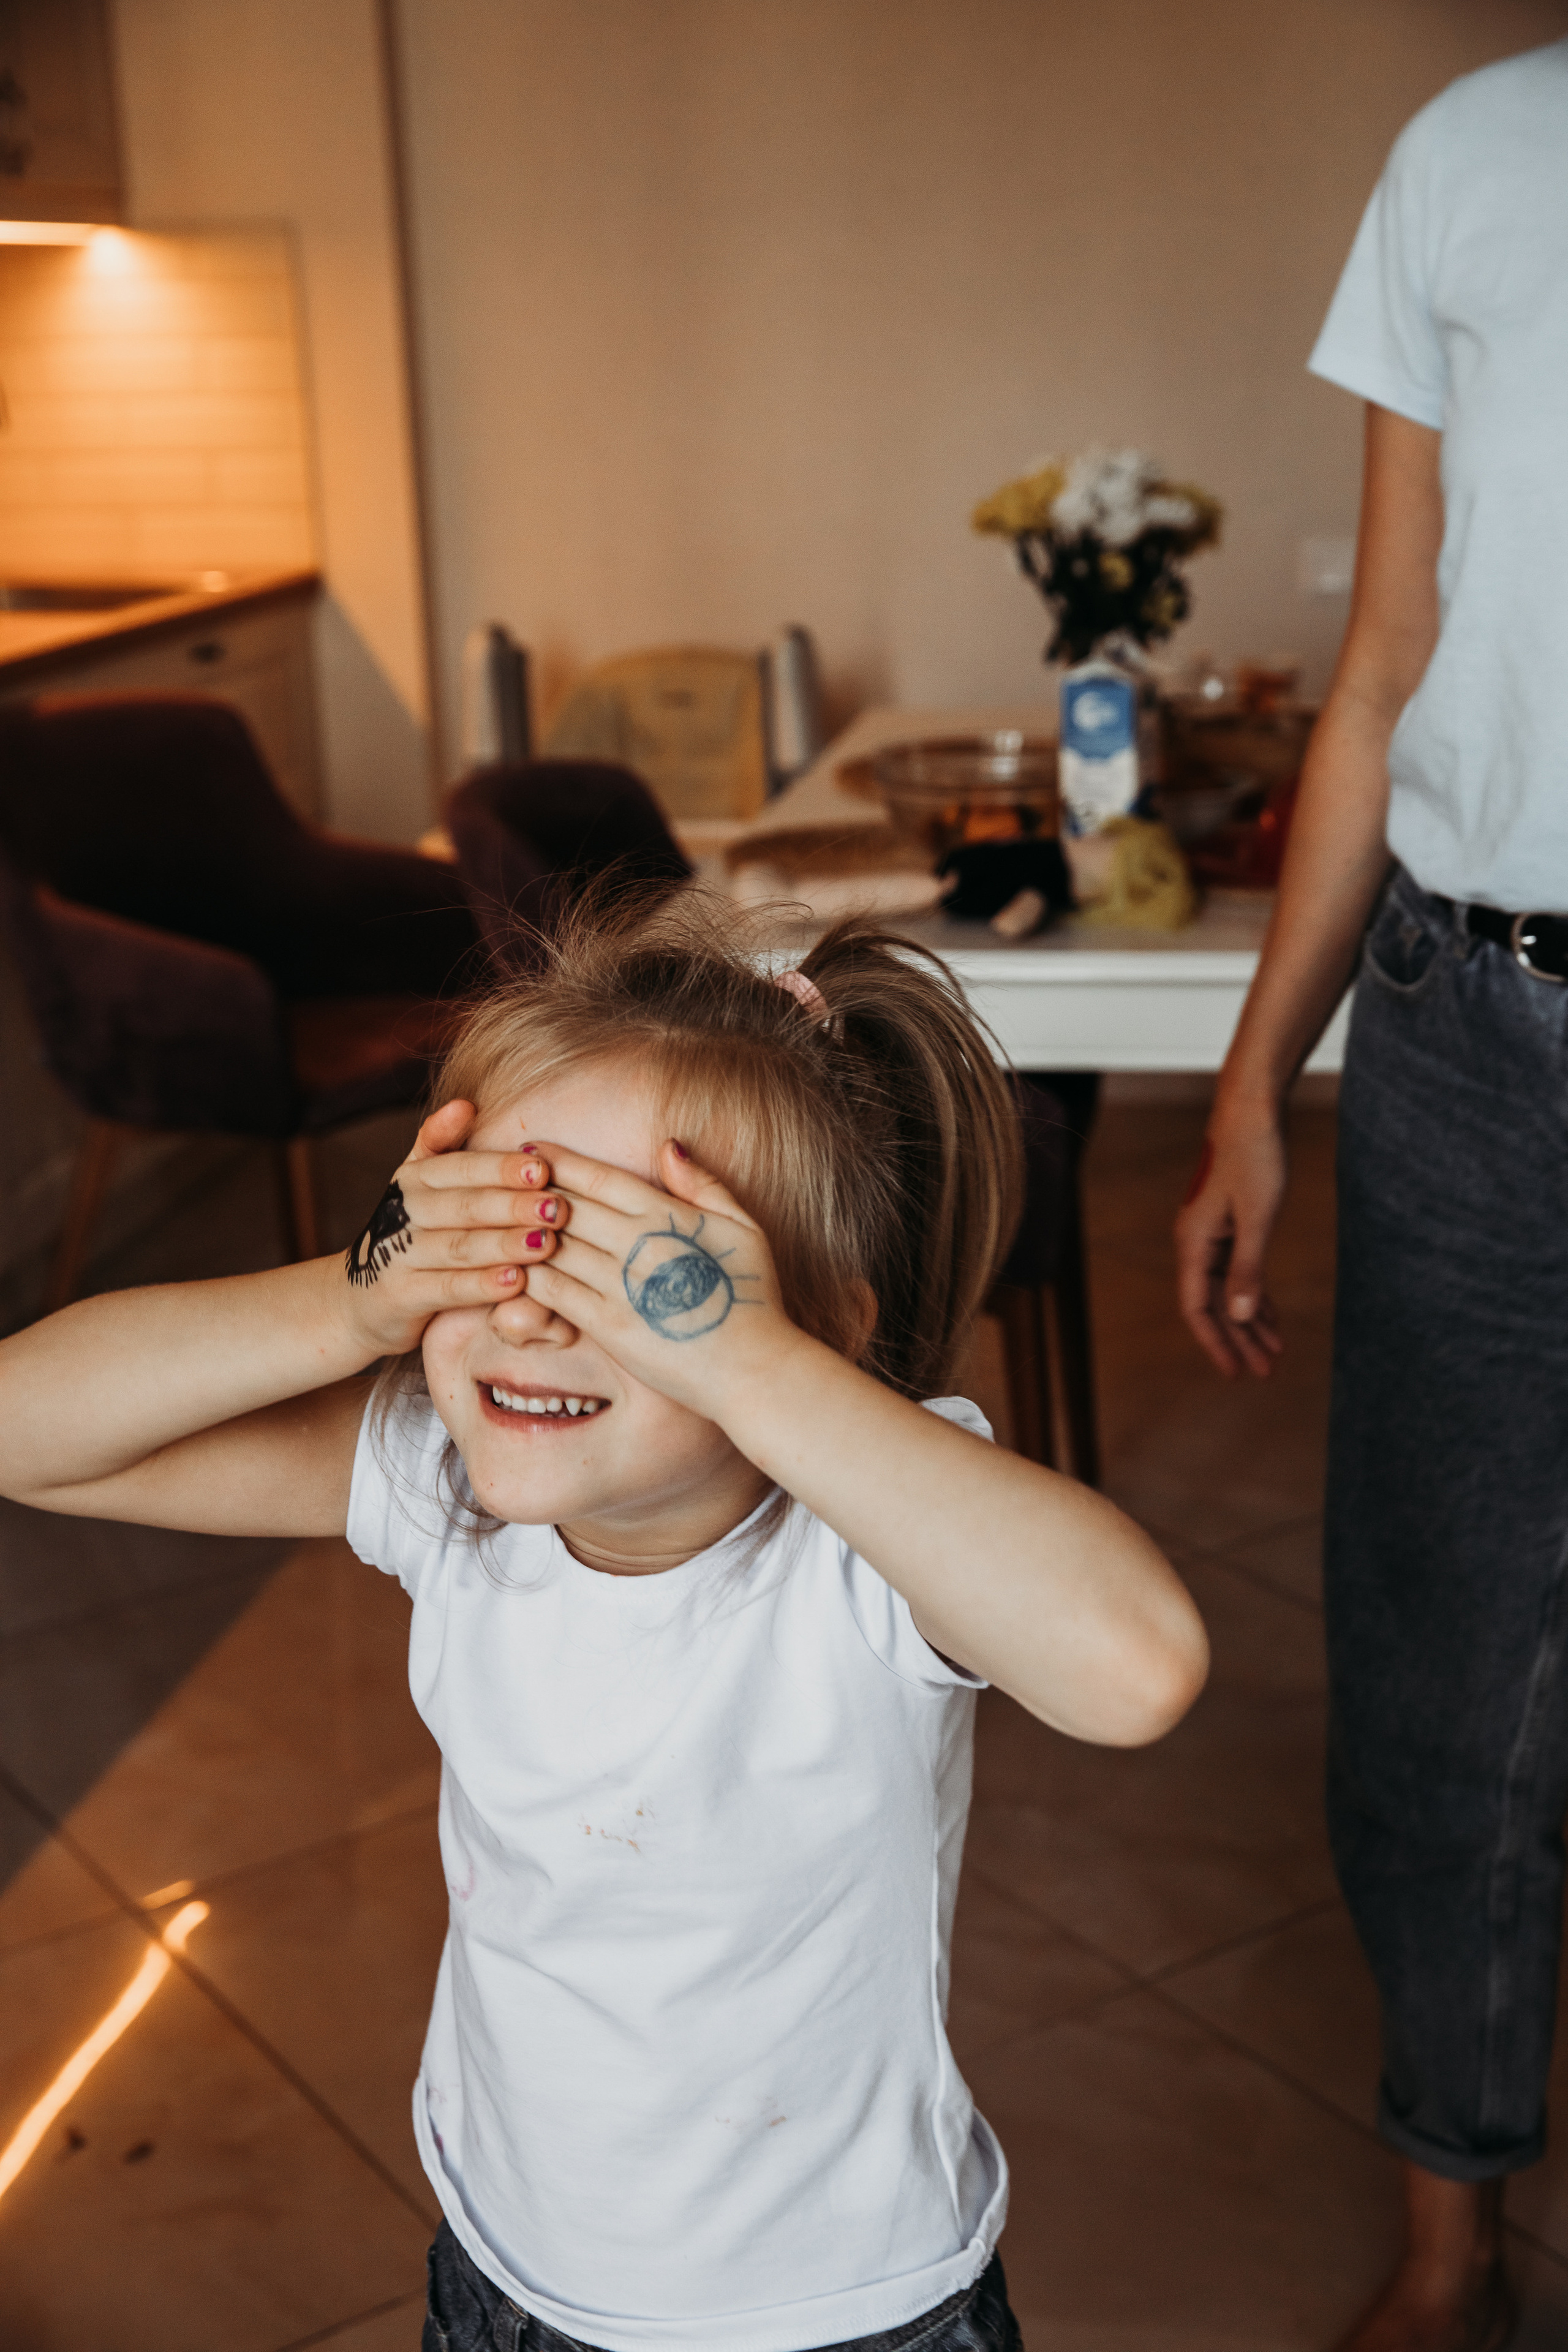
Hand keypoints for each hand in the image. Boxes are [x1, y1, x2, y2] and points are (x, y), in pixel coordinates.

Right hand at [336, 1100, 557, 1356]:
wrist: (358, 1301)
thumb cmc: (412, 1235)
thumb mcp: (420, 1187)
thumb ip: (441, 1144)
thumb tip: (466, 1104)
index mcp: (413, 1179)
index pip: (461, 1168)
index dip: (501, 1168)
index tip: (544, 1168)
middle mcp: (402, 1212)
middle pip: (463, 1205)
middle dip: (512, 1205)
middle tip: (557, 1208)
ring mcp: (397, 1255)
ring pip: (458, 1246)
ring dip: (504, 1244)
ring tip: (545, 1243)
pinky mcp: (399, 1296)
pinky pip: (446, 1288)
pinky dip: (481, 1285)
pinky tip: (516, 1283)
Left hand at [516, 1139, 798, 1418]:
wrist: (754, 1369)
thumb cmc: (752, 1298)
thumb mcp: (742, 1228)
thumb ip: (702, 1185)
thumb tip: (667, 1146)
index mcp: (666, 1214)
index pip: (597, 1177)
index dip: (557, 1162)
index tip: (529, 1152)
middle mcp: (638, 1242)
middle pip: (565, 1206)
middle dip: (527, 1192)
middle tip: (494, 1182)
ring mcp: (620, 1284)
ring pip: (551, 1246)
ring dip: (518, 1233)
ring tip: (490, 1223)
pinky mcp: (607, 1325)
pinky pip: (553, 1292)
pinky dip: (526, 1278)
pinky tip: (507, 1271)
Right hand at [1174, 1116, 1286, 1378]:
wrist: (1250, 1110)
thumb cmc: (1253, 1157)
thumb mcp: (1257, 1217)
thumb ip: (1249, 1268)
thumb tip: (1242, 1316)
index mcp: (1194, 1243)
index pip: (1198, 1308)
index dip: (1216, 1344)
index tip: (1237, 1373)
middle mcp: (1196, 1242)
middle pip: (1214, 1305)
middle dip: (1238, 1340)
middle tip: (1265, 1372)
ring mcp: (1211, 1233)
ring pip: (1228, 1290)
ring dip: (1250, 1320)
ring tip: (1274, 1350)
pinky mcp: (1228, 1222)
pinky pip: (1237, 1270)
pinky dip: (1254, 1293)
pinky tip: (1270, 1313)